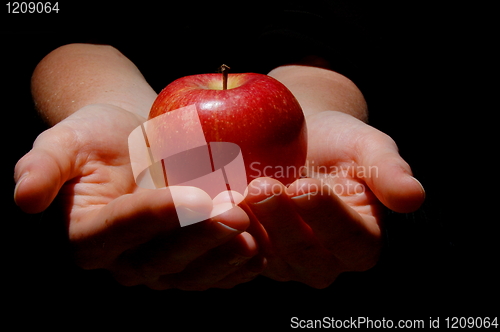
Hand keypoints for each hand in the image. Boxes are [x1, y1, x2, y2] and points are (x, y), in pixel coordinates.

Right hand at [14, 104, 264, 289]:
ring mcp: (160, 266)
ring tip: (255, 236)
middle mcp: (124, 260)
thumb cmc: (98, 137)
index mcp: (90, 235)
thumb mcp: (64, 141)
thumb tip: (23, 199)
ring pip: (193, 273)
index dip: (158, 214)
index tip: (194, 195)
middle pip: (163, 258)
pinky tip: (264, 251)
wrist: (134, 142)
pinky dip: (238, 267)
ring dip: (225, 258)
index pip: (123, 228)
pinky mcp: (190, 263)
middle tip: (235, 214)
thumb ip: (43, 166)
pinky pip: (214, 273)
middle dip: (201, 238)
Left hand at [243, 111, 424, 287]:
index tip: (305, 186)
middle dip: (283, 224)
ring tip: (231, 197)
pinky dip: (228, 235)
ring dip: (251, 232)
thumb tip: (413, 198)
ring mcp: (289, 261)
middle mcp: (328, 259)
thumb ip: (389, 170)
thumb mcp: (368, 146)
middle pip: (308, 257)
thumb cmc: (339, 142)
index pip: (352, 239)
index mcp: (364, 239)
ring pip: (271, 259)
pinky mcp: (258, 254)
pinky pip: (242, 254)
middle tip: (261, 187)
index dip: (328, 217)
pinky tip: (213, 209)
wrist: (300, 140)